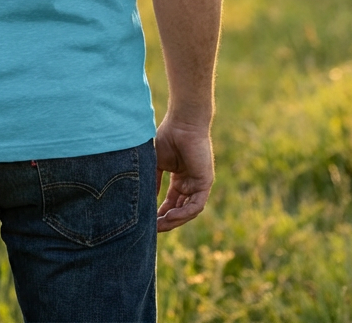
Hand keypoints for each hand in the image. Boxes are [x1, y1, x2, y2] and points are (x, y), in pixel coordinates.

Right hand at [155, 116, 213, 231]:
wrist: (182, 123)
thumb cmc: (168, 137)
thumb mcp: (156, 163)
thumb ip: (153, 182)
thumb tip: (146, 200)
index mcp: (180, 179)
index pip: (171, 202)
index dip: (160, 213)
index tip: (148, 222)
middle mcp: (190, 183)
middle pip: (179, 209)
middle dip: (166, 221)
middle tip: (152, 229)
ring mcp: (198, 184)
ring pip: (188, 211)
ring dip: (174, 220)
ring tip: (159, 225)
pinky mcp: (205, 183)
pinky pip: (196, 205)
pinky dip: (183, 213)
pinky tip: (170, 216)